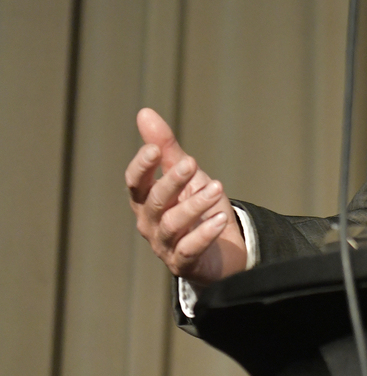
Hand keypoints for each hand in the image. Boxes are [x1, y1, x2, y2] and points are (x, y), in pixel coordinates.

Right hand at [125, 107, 246, 287]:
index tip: (155, 149)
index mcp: (147, 200)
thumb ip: (165, 146)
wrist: (221, 248)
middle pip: (155, 202)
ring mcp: (166, 245)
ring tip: (217, 187)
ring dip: (194, 205)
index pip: (135, 183)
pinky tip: (219, 219)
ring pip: (172, 225)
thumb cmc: (196, 206)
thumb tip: (144, 112)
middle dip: (172, 182)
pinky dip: (203, 235)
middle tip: (192, 163)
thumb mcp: (185, 174)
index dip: (142, 167)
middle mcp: (151, 223)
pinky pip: (189, 250)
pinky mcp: (185, 263)